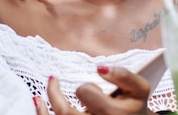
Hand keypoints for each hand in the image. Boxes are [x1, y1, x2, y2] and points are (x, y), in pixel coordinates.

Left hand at [34, 66, 154, 114]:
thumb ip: (122, 75)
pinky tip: (39, 102)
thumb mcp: (139, 88)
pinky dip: (42, 114)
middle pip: (66, 113)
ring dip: (44, 105)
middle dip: (55, 94)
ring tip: (46, 87)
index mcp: (114, 114)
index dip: (86, 88)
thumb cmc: (134, 105)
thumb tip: (100, 68)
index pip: (87, 97)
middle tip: (54, 80)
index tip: (89, 87)